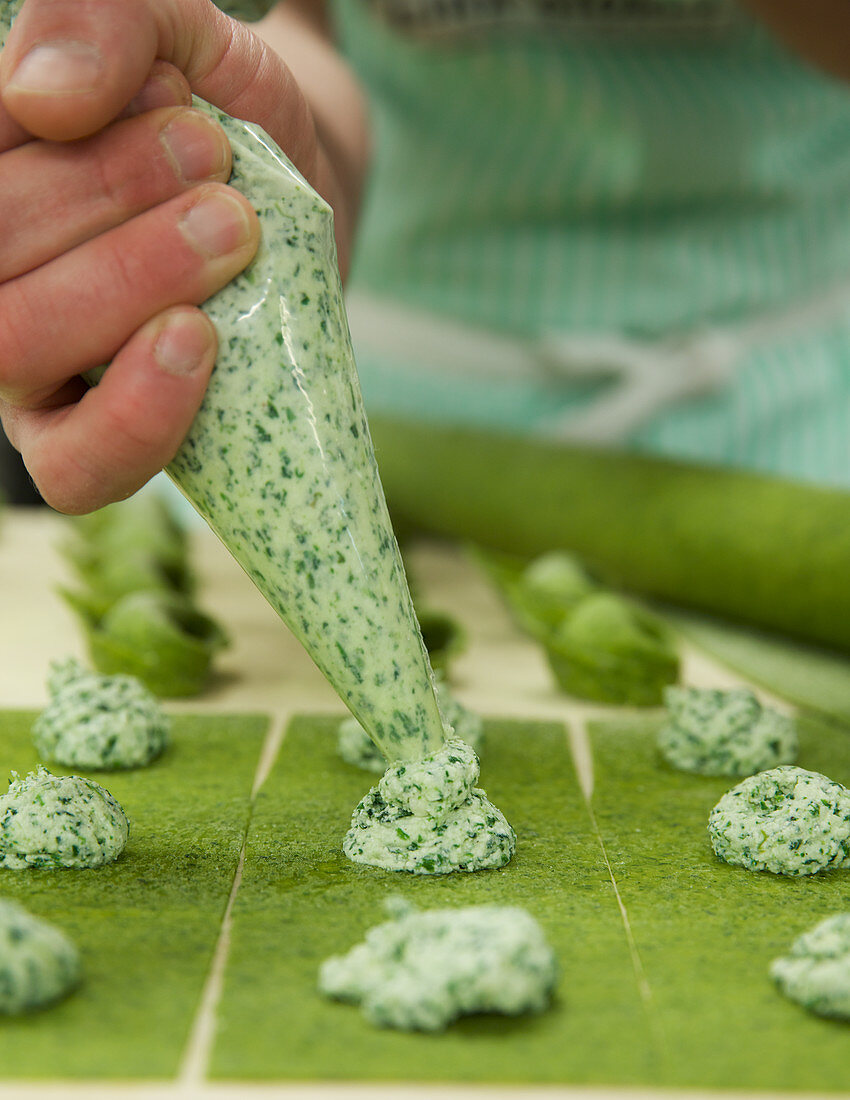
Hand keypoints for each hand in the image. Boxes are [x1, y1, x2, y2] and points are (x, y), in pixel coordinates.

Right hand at [0, 0, 323, 512]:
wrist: (296, 196)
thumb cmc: (220, 116)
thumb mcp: (180, 33)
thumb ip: (105, 19)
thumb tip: (44, 95)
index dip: (63, 143)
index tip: (178, 93)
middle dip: (105, 197)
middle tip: (214, 161)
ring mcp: (29, 372)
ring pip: (14, 344)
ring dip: (127, 278)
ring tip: (231, 231)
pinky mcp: (90, 444)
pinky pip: (77, 469)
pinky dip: (136, 414)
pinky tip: (198, 341)